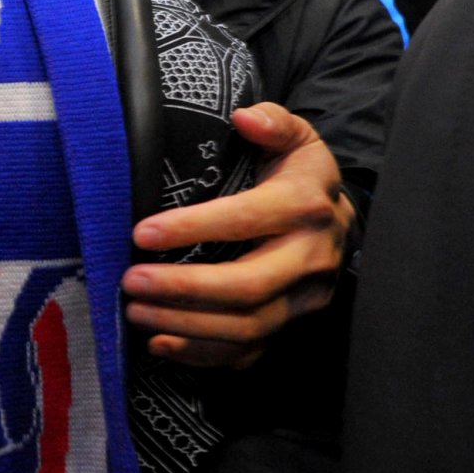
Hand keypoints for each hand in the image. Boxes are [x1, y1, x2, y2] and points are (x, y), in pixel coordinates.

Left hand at [125, 103, 351, 367]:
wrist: (342, 222)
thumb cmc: (301, 176)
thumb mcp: (297, 138)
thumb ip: (272, 122)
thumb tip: (244, 117)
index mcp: (306, 206)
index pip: (246, 220)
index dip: (192, 228)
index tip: (141, 233)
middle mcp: (310, 258)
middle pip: (247, 286)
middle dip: (184, 289)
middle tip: (131, 282)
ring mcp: (304, 300)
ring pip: (246, 327)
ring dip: (184, 325)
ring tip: (135, 311)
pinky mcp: (292, 326)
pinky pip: (248, 353)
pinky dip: (201, 355)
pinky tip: (160, 343)